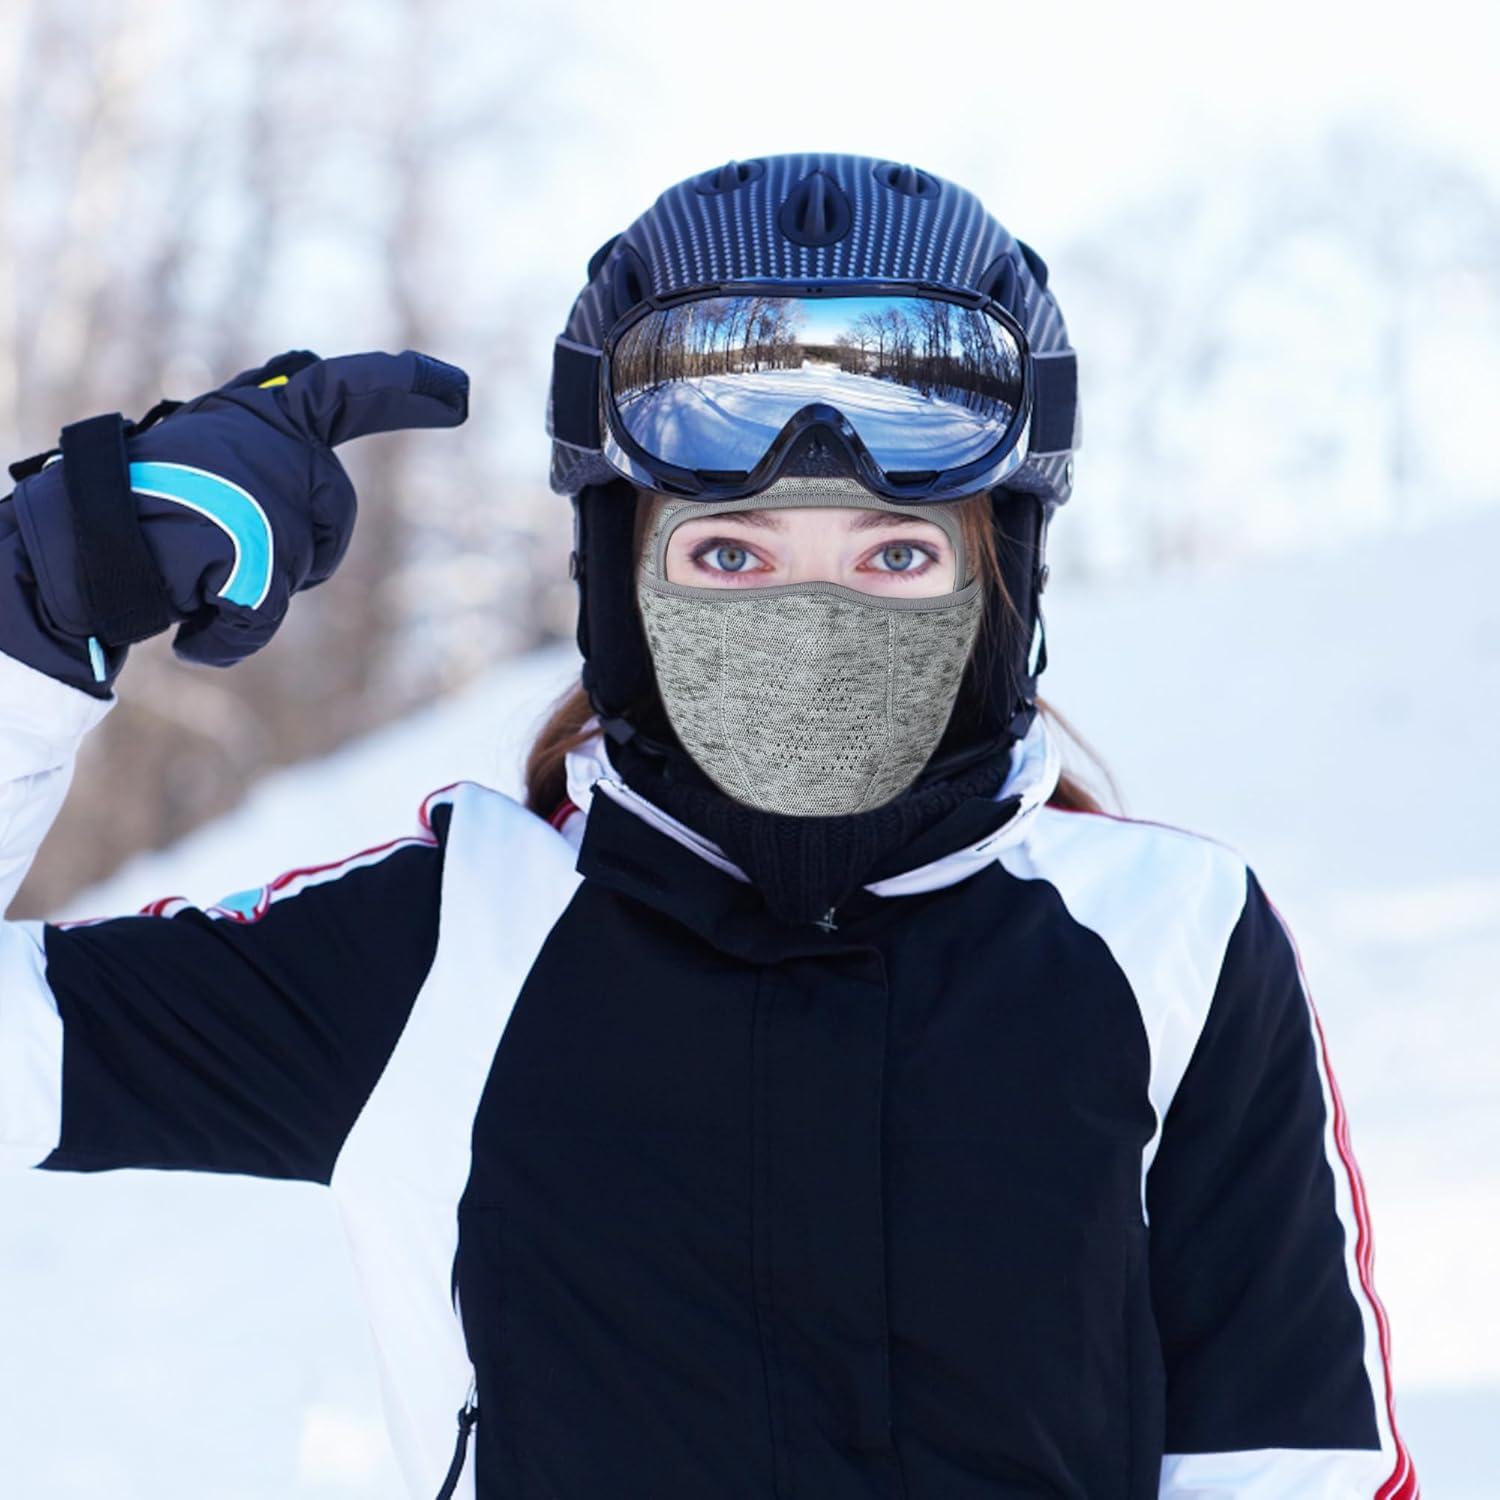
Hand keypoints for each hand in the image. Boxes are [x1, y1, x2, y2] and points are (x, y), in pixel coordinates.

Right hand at [0, 348, 467, 691]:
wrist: (74, 544)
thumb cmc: (145, 512)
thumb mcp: (216, 467)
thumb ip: (273, 457)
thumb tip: (305, 444)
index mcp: (266, 413)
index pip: (350, 392)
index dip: (409, 389)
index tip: (463, 396)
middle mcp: (271, 438)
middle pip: (333, 512)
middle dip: (305, 545)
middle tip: (233, 547)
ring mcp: (263, 486)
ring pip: (299, 566)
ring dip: (258, 585)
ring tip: (194, 569)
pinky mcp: (250, 541)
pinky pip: (259, 611)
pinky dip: (226, 629)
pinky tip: (185, 612)